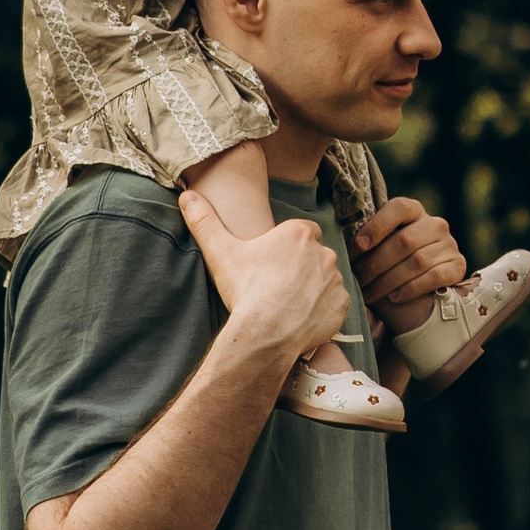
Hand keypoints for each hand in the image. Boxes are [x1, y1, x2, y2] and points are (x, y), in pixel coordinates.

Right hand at [178, 192, 351, 370]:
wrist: (265, 333)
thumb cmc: (245, 290)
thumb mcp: (220, 253)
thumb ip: (204, 222)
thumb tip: (187, 196)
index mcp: (299, 234)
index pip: (303, 232)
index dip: (289, 246)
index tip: (275, 262)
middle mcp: (324, 252)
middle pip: (315, 256)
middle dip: (302, 266)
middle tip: (279, 285)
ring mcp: (336, 279)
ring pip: (326, 279)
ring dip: (313, 287)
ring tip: (289, 303)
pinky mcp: (341, 305)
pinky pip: (335, 303)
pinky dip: (323, 309)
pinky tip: (301, 318)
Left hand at [349, 194, 467, 334]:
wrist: (417, 291)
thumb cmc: (389, 264)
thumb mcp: (378, 247)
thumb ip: (365, 242)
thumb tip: (339, 244)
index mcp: (413, 211)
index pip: (398, 208)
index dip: (378, 225)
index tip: (358, 245)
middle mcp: (435, 224)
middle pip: (405, 240)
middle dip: (377, 263)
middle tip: (358, 279)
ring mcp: (449, 244)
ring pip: (417, 261)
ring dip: (389, 280)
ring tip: (369, 293)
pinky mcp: (457, 266)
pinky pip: (434, 277)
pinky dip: (410, 289)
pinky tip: (393, 297)